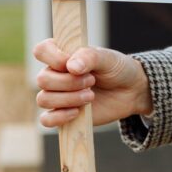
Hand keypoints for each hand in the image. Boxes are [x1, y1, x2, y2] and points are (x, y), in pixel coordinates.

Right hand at [33, 39, 151, 127]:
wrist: (130, 91)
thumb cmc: (117, 69)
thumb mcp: (108, 58)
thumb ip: (89, 57)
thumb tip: (71, 66)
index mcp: (62, 54)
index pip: (41, 51)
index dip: (54, 58)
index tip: (74, 64)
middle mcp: (55, 74)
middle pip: (42, 79)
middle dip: (68, 82)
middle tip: (92, 81)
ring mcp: (57, 94)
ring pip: (44, 99)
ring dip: (68, 99)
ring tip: (91, 96)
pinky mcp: (62, 114)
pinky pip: (46, 120)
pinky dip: (59, 117)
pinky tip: (77, 112)